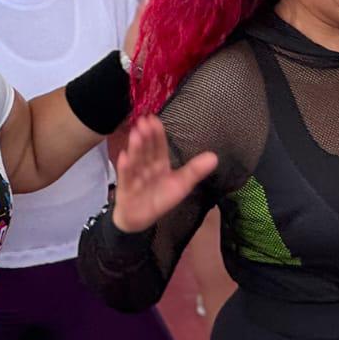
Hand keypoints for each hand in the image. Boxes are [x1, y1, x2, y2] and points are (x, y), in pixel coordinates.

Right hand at [110, 116, 217, 232]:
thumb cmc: (160, 199)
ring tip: (136, 134)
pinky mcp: (126, 190)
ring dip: (136, 148)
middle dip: (146, 137)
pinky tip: (124, 156)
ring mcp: (135, 177)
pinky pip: (126, 178)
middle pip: (147, 151)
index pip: (159, 147)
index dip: (158, 134)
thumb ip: (195, 171)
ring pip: (136, 161)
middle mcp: (146, 167)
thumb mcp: (181, 185)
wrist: (139, 219)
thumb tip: (214, 156)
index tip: (154, 120)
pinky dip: (125, 168)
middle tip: (144, 121)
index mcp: (160, 164)